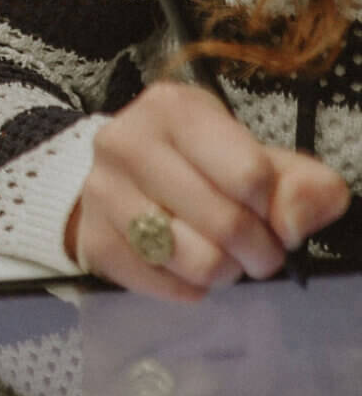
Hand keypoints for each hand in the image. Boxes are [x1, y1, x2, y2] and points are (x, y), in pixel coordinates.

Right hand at [70, 82, 348, 300]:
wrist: (126, 179)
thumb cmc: (206, 165)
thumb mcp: (261, 157)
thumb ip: (303, 183)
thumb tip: (290, 224)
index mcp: (173, 108)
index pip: (249, 175)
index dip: (274, 207)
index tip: (268, 210)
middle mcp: (125, 142)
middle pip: (226, 224)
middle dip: (259, 250)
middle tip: (258, 248)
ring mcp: (100, 191)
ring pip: (196, 262)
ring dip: (225, 271)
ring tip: (222, 255)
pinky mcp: (91, 239)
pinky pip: (165, 286)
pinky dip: (189, 287)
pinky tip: (185, 265)